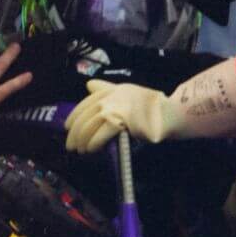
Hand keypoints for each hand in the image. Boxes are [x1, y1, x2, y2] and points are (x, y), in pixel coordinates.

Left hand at [65, 80, 181, 152]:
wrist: (168, 113)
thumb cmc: (151, 107)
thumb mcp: (127, 92)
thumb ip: (108, 89)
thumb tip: (89, 85)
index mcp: (111, 90)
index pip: (85, 104)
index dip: (73, 117)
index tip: (67, 128)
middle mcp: (110, 97)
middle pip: (84, 117)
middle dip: (75, 134)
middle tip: (72, 147)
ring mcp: (114, 108)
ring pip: (89, 127)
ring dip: (82, 142)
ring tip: (82, 151)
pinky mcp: (119, 122)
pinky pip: (99, 135)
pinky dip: (93, 144)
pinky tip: (91, 150)